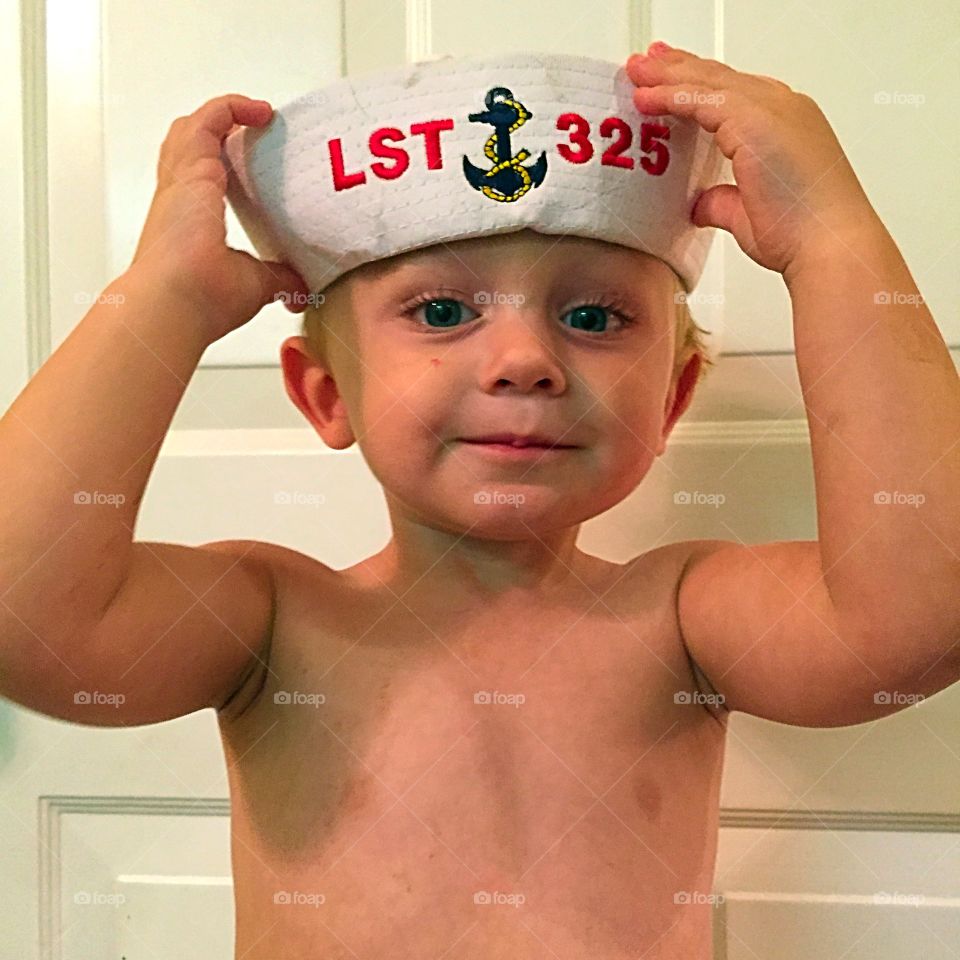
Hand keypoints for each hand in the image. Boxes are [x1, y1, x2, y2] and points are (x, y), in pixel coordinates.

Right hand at [130, 94, 310, 342]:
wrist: (175, 302)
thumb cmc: (200, 301)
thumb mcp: (253, 285)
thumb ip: (277, 278)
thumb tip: (298, 285)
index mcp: (188, 222)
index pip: (198, 180)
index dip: (220, 165)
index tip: (251, 163)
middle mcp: (178, 197)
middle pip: (187, 146)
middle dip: (218, 132)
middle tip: (253, 130)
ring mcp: (181, 181)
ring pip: (192, 128)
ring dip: (225, 115)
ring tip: (258, 115)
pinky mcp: (193, 168)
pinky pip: (210, 119)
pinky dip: (232, 107)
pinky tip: (260, 112)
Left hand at [626, 42, 881, 279]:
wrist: (827, 243)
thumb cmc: (801, 233)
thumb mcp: (747, 213)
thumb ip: (721, 202)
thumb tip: (700, 204)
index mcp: (786, 123)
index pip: (733, 93)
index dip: (698, 84)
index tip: (667, 79)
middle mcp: (783, 107)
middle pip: (719, 78)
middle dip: (678, 67)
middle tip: (645, 62)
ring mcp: (772, 109)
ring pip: (708, 81)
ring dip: (667, 75)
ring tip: (635, 70)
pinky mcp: (755, 119)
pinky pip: (702, 98)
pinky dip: (671, 95)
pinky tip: (646, 96)